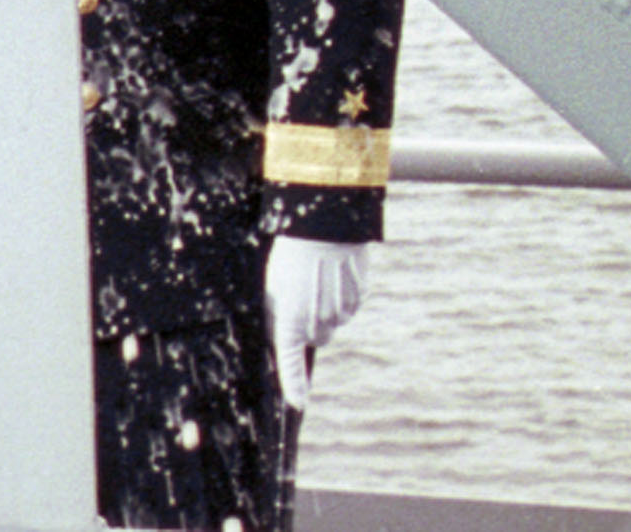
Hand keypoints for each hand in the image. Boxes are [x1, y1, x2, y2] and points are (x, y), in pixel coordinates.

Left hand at [265, 235, 370, 410]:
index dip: (294, 385)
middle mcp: (317, 324)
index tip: (298, 403)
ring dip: (327, 307)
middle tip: (303, 295)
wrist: (323, 227)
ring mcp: (340, 313)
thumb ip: (279, 315)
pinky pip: (349, 305)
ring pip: (333, 320)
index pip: (290, 363)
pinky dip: (343, 295)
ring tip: (319, 276)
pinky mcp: (357, 299)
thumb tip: (287, 333)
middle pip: (316, 337)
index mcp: (290, 321)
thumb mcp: (273, 286)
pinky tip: (335, 273)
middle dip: (310, 324)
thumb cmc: (290, 256)